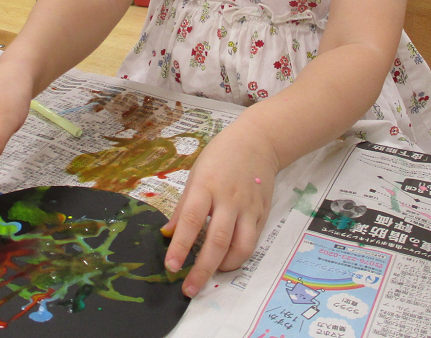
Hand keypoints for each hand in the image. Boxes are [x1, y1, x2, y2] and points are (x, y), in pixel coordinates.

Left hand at [162, 123, 279, 296]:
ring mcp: (248, 208)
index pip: (192, 220)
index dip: (180, 246)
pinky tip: (227, 260)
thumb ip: (183, 206)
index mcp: (206, 186)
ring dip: (224, 267)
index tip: (171, 267)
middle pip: (217, 241)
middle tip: (189, 289)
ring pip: (240, 247)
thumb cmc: (220, 156)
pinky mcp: (262, 214)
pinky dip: (239, 256)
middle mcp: (229, 199)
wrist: (258, 141)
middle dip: (202, 269)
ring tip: (211, 274)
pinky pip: (252, 242)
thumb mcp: (195, 174)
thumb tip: (168, 234)